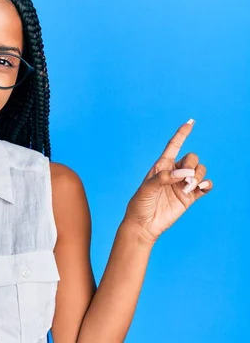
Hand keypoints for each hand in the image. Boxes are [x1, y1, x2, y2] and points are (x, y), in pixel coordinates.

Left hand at [124, 119, 212, 242]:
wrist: (144, 224)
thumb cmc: (140, 204)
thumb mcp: (146, 188)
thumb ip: (163, 178)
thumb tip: (182, 174)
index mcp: (161, 166)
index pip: (174, 146)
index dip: (182, 134)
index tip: (190, 122)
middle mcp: (174, 173)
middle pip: (192, 158)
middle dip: (191, 165)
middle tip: (184, 179)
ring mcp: (183, 185)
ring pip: (200, 171)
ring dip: (199, 176)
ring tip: (188, 187)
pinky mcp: (190, 197)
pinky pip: (205, 186)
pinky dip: (207, 184)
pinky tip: (202, 187)